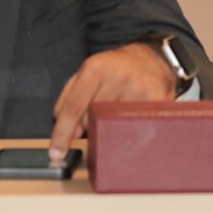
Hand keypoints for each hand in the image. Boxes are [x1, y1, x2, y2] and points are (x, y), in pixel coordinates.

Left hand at [49, 43, 176, 161]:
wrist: (149, 59)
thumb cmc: (113, 70)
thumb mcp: (84, 74)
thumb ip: (68, 100)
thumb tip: (71, 134)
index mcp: (96, 69)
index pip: (75, 107)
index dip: (62, 133)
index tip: (56, 153)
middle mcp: (118, 77)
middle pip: (93, 119)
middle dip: (90, 124)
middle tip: (100, 113)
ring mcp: (139, 89)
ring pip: (113, 127)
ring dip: (110, 127)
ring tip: (116, 112)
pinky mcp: (157, 101)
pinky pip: (135, 128)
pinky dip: (129, 130)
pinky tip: (131, 120)